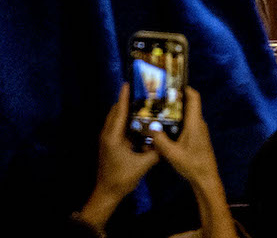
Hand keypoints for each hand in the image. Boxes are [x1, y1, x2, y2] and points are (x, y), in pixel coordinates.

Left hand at [75, 84, 159, 229]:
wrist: (107, 192)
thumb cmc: (122, 178)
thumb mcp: (143, 165)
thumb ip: (156, 151)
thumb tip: (169, 137)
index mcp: (113, 137)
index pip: (119, 112)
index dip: (124, 97)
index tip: (129, 83)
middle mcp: (108, 135)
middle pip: (115, 112)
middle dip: (126, 100)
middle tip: (142, 91)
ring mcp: (107, 139)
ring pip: (116, 119)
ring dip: (126, 110)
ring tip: (142, 102)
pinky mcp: (110, 144)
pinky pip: (117, 126)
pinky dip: (126, 120)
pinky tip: (139, 120)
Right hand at [150, 88, 236, 237]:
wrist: (205, 177)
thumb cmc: (191, 164)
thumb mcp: (172, 153)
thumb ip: (160, 140)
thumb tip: (150, 127)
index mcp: (195, 123)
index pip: (194, 98)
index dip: (184, 88)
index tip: (170, 83)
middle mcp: (198, 123)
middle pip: (188, 105)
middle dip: (175, 99)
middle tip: (158, 96)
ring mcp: (198, 130)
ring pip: (186, 115)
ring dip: (174, 111)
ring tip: (157, 109)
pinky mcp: (196, 137)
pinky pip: (186, 123)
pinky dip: (175, 121)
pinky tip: (163, 126)